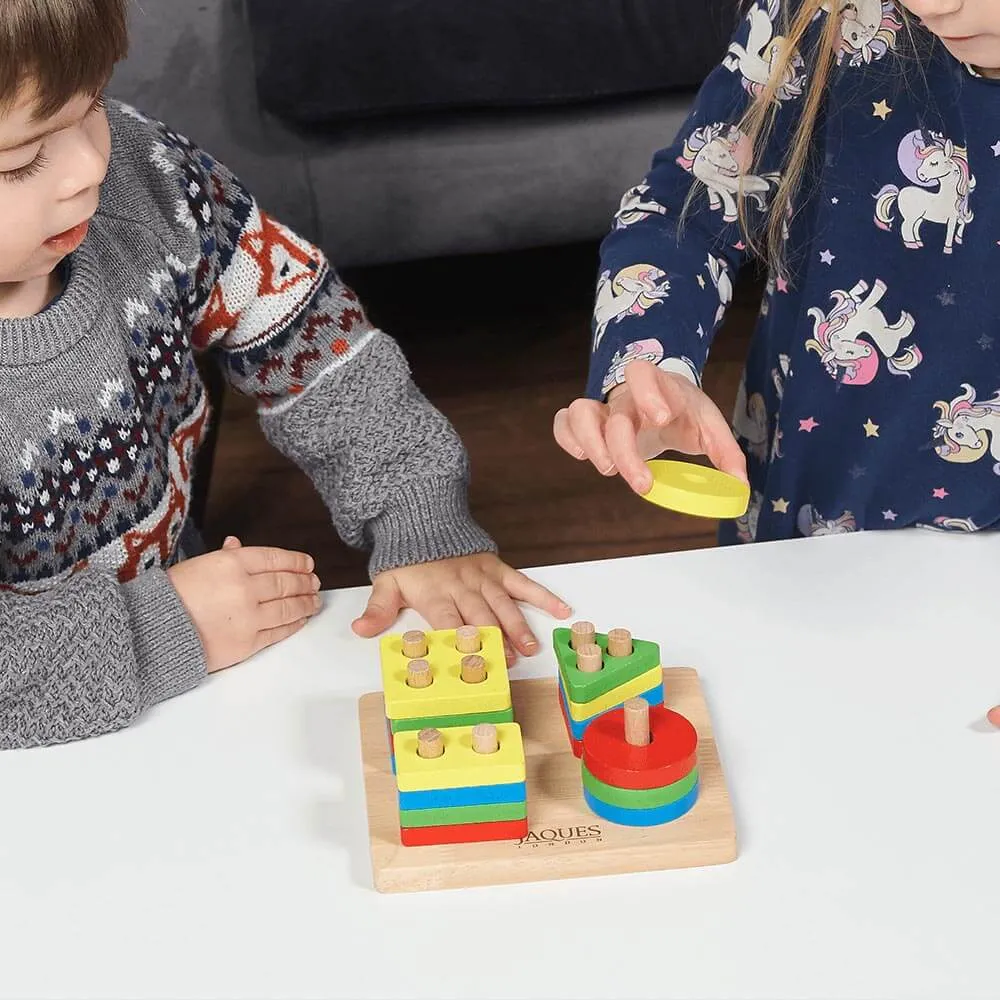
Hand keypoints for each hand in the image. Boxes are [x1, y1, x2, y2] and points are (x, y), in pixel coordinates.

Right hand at [167, 536, 321, 671]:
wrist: (151, 634)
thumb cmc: (170, 597)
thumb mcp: (197, 565)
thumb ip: (224, 557)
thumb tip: (237, 545)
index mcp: (231, 563)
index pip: (274, 558)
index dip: (295, 561)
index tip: (308, 563)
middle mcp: (244, 587)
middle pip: (285, 583)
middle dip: (304, 583)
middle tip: (315, 582)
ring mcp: (249, 616)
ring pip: (288, 607)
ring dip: (305, 603)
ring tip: (314, 601)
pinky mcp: (248, 643)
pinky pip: (279, 631)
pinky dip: (294, 624)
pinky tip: (301, 619)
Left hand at [351, 553, 571, 663]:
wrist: (422, 519)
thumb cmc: (407, 560)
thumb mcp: (386, 583)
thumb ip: (377, 610)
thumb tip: (360, 630)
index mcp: (435, 594)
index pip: (448, 621)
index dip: (461, 641)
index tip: (471, 661)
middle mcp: (461, 586)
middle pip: (480, 616)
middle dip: (495, 639)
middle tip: (509, 661)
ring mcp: (482, 577)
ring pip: (503, 604)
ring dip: (517, 625)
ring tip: (530, 647)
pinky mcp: (497, 568)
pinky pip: (522, 583)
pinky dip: (543, 596)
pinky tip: (561, 610)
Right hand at [553, 359, 746, 494]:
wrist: (659, 401)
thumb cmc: (683, 412)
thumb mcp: (708, 425)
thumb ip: (726, 453)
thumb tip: (739, 486)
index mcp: (659, 387)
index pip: (643, 373)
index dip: (647, 392)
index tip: (660, 419)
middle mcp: (626, 397)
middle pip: (616, 415)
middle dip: (626, 452)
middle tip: (643, 484)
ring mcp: (602, 409)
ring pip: (579, 413)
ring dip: (590, 444)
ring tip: (608, 469)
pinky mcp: (586, 424)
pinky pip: (563, 424)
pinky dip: (567, 440)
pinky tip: (583, 456)